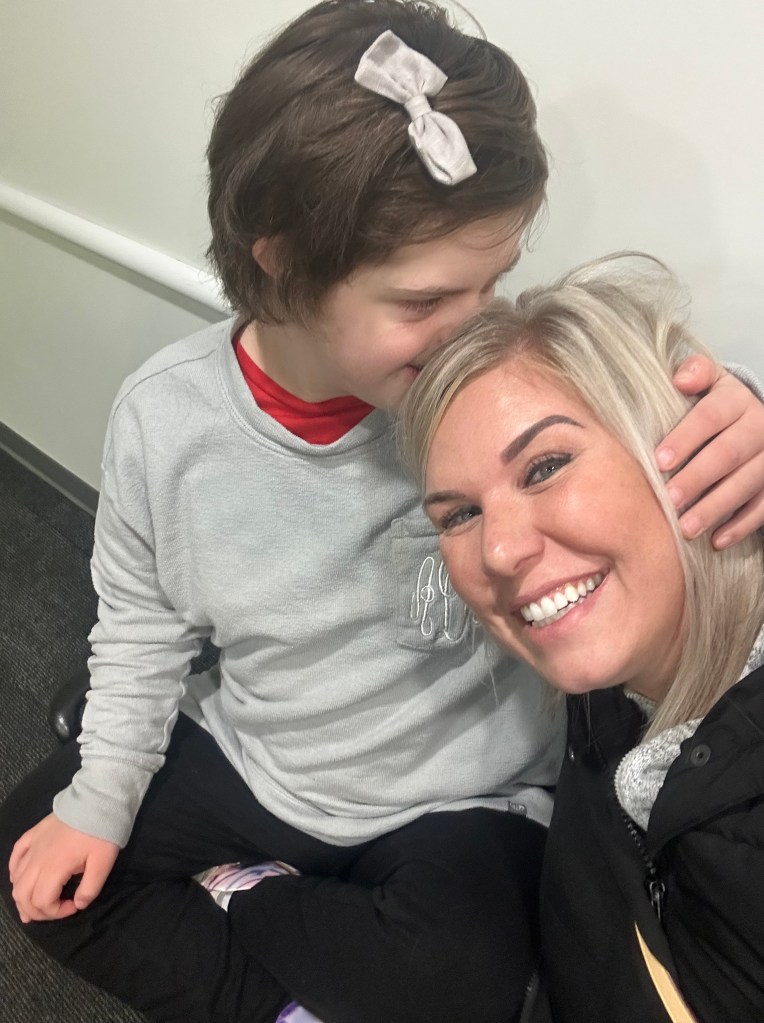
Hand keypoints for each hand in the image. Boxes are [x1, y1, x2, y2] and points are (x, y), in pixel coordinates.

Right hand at [9, 813, 118, 922]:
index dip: (55, 912)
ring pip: (15, 880)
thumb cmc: (101, 832)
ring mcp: (32, 846)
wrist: (97, 800)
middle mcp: (36, 859)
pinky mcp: (33, 834)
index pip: (42, 902)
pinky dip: (15, 873)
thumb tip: (78, 904)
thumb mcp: (103, 863)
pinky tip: (20, 879)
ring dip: (22, 896)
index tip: (74, 906)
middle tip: (54, 911)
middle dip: (35, 911)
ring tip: (33, 906)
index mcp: (53, 868)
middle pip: (22, 895)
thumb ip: (90, 888)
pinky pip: (15, 857)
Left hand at [656, 355, 763, 547]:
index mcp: (735, 400)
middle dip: (698, 478)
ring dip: (716, 507)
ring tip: (687, 528)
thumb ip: (694, 373)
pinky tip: (717, 541)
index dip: (685, 438)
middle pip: (729, 453)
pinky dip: (741, 525)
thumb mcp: (707, 382)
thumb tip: (681, 379)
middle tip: (670, 499)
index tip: (659, 460)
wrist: (750, 419)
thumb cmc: (712, 404)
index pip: (710, 416)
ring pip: (748, 483)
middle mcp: (759, 426)